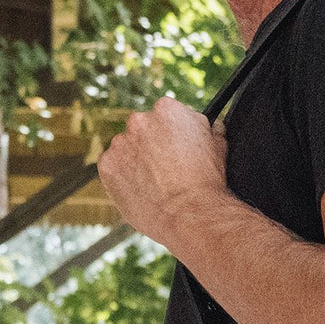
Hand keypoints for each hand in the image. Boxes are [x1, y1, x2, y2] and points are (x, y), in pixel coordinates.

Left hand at [96, 95, 228, 249]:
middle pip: (141, 129)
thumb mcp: (217, 145)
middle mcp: (140, 120)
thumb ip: (207, 129)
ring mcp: (120, 143)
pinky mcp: (107, 165)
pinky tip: (140, 190)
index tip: (175, 150)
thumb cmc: (207, 181)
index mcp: (167, 109)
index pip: (164, 115)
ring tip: (153, 183)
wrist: (191, 213)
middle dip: (150, 144)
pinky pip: (112, 168)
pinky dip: (122, 177)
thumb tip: (211, 126)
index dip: (171, 134)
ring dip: (134, 160)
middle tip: (164, 168)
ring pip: (125, 148)